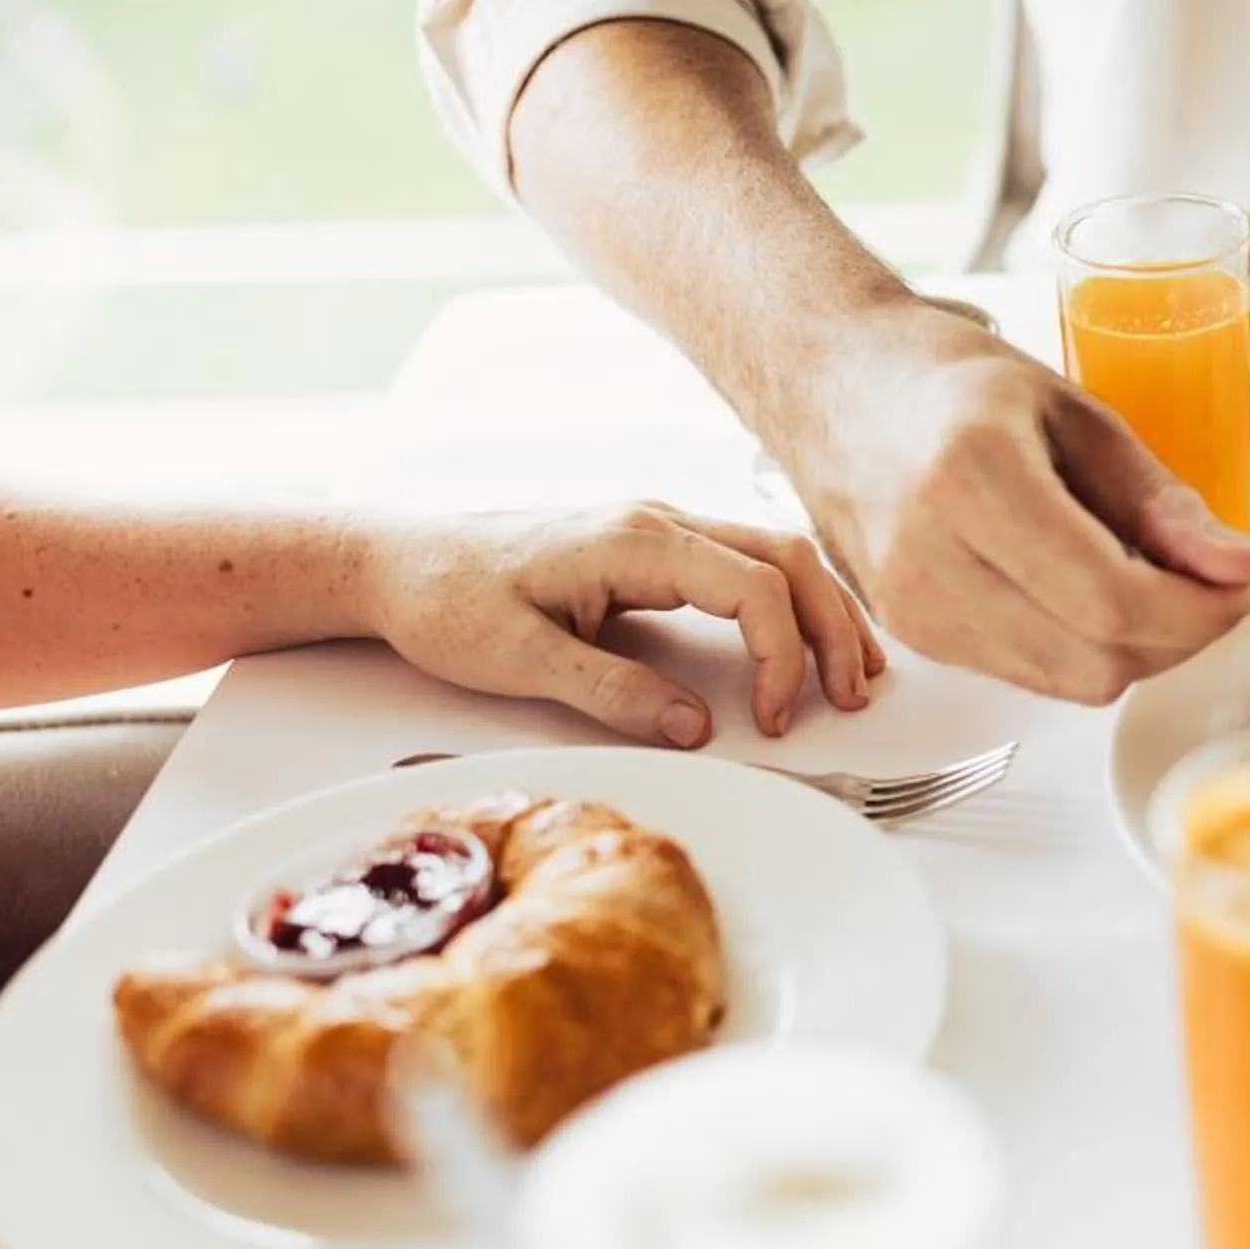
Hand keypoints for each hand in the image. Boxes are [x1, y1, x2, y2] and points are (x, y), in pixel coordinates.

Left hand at [345, 503, 884, 745]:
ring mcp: (658, 529)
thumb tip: (695, 727)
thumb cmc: (443, 597)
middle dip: (836, 625)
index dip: (783, 655)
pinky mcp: (651, 548)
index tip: (777, 717)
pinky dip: (790, 599)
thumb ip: (611, 691)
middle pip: (787, 558)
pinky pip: (746, 561)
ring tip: (854, 667)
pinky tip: (803, 635)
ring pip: (775, 554)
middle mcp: (658, 522)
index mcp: (634, 540)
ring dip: (823, 608)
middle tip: (856, 692)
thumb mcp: (517, 659)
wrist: (393, 560)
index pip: (753, 588)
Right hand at [779, 301, 1249, 703]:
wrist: (833, 385)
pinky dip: (1087, 648)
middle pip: (1097, 659)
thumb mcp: (1073, 411)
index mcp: (970, 478)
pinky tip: (1096, 591)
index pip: (1112, 600)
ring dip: (1139, 647)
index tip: (1245, 579)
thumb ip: (1159, 499)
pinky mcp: (911, 636)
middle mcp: (928, 556)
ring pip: (1070, 683)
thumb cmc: (944, 379)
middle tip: (1217, 582)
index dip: (1200, 608)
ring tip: (1158, 579)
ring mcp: (910, 608)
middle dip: (1183, 633)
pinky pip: (1031, 675)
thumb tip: (1236, 567)